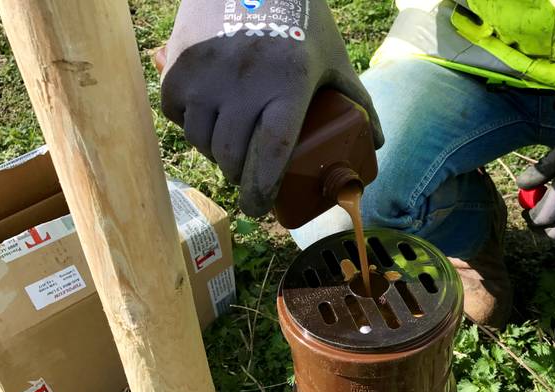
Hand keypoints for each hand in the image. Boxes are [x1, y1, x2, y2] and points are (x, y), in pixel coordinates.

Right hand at [160, 0, 382, 215]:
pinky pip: (176, 113)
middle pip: (232, 155)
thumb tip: (377, 144)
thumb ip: (359, 101)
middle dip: (239, 177)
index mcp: (287, 86)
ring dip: (214, 155)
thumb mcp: (334, 59)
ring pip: (201, 139)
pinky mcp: (179, 64)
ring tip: (228, 153)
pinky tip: (204, 122)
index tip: (260, 208)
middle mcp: (243, 83)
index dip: (262, 190)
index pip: (269, 154)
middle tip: (247, 179)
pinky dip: (188, 125)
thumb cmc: (301, 20)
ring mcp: (207, 74)